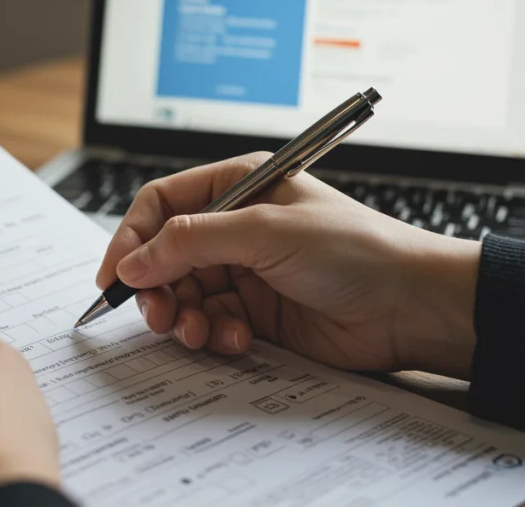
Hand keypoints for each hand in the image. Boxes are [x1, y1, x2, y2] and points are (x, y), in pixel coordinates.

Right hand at [96, 153, 480, 378]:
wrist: (409, 306)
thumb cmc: (355, 250)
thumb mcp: (264, 232)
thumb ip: (191, 243)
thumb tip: (133, 262)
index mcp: (238, 186)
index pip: (161, 205)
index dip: (132, 238)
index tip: (115, 276)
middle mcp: (237, 227)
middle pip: (165, 255)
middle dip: (156, 287)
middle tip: (160, 314)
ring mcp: (246, 271)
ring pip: (184, 294)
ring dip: (184, 316)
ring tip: (198, 331)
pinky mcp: (257, 313)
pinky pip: (211, 323)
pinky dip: (213, 334)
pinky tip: (234, 339)